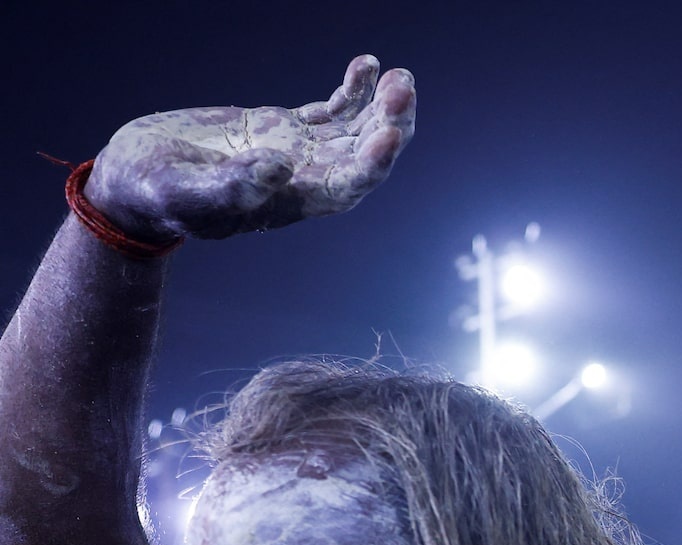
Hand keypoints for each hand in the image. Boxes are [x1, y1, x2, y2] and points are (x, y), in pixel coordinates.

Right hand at [84, 55, 415, 242]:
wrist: (139, 178)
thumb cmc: (161, 195)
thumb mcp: (191, 194)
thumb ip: (236, 186)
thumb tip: (280, 167)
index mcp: (295, 201)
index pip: (350, 183)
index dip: (374, 161)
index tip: (390, 131)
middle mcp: (308, 177)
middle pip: (365, 153)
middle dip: (390, 121)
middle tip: (402, 86)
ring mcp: (300, 150)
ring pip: (356, 129)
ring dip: (381, 103)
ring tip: (398, 74)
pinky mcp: (285, 126)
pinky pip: (332, 109)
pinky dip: (352, 89)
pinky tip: (367, 65)